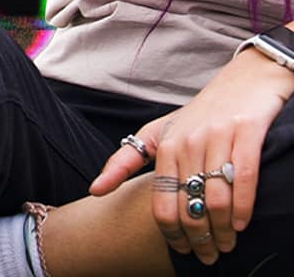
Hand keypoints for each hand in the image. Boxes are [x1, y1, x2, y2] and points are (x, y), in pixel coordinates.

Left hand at [90, 50, 293, 264]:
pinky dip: (243, 209)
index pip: (160, 201)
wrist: (242, 83)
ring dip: (223, 232)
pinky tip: (241, 224)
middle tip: (208, 256)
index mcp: (164, 144)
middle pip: (189, 206)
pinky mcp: (246, 134)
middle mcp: (188, 141)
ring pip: (216, 199)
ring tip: (226, 246)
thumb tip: (93, 191)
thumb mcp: (158, 134)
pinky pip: (244, 181)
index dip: (170, 233)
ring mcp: (217, 138)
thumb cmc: (198, 115)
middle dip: (198, 240)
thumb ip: (126, 161)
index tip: (180, 250)